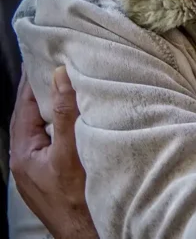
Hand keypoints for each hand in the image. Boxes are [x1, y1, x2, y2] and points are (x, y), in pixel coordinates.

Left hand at [9, 67, 97, 238]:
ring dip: (58, 109)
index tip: (44, 56)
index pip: (24, 105)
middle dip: (46, 91)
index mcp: (23, 152)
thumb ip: (65, 114)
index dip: (35, 80)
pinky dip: (67, 126)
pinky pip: (57, 142)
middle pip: (33, 116)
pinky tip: (83, 121)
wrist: (90, 234)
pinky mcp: (55, 176)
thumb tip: (59, 76)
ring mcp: (40, 170)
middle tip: (61, 66)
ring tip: (74, 88)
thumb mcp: (69, 152)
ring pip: (46, 129)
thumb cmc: (78, 201)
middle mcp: (27, 160)